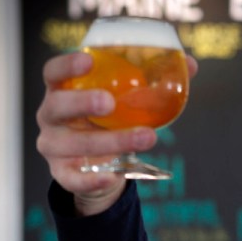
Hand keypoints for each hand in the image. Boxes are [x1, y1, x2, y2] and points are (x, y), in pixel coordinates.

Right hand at [36, 52, 197, 215]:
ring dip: (109, 142)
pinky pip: (73, 179)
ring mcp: (54, 146)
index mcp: (63, 90)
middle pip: (57, 106)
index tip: (88, 60)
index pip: (53, 72)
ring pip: (73, 144)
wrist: (102, 166)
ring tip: (146, 138)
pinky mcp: (62, 174)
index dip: (66, 65)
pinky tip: (112, 176)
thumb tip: (189, 65)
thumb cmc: (112, 122)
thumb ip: (154, 81)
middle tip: (110, 102)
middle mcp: (52, 117)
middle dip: (82, 103)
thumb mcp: (127, 101)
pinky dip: (91, 179)